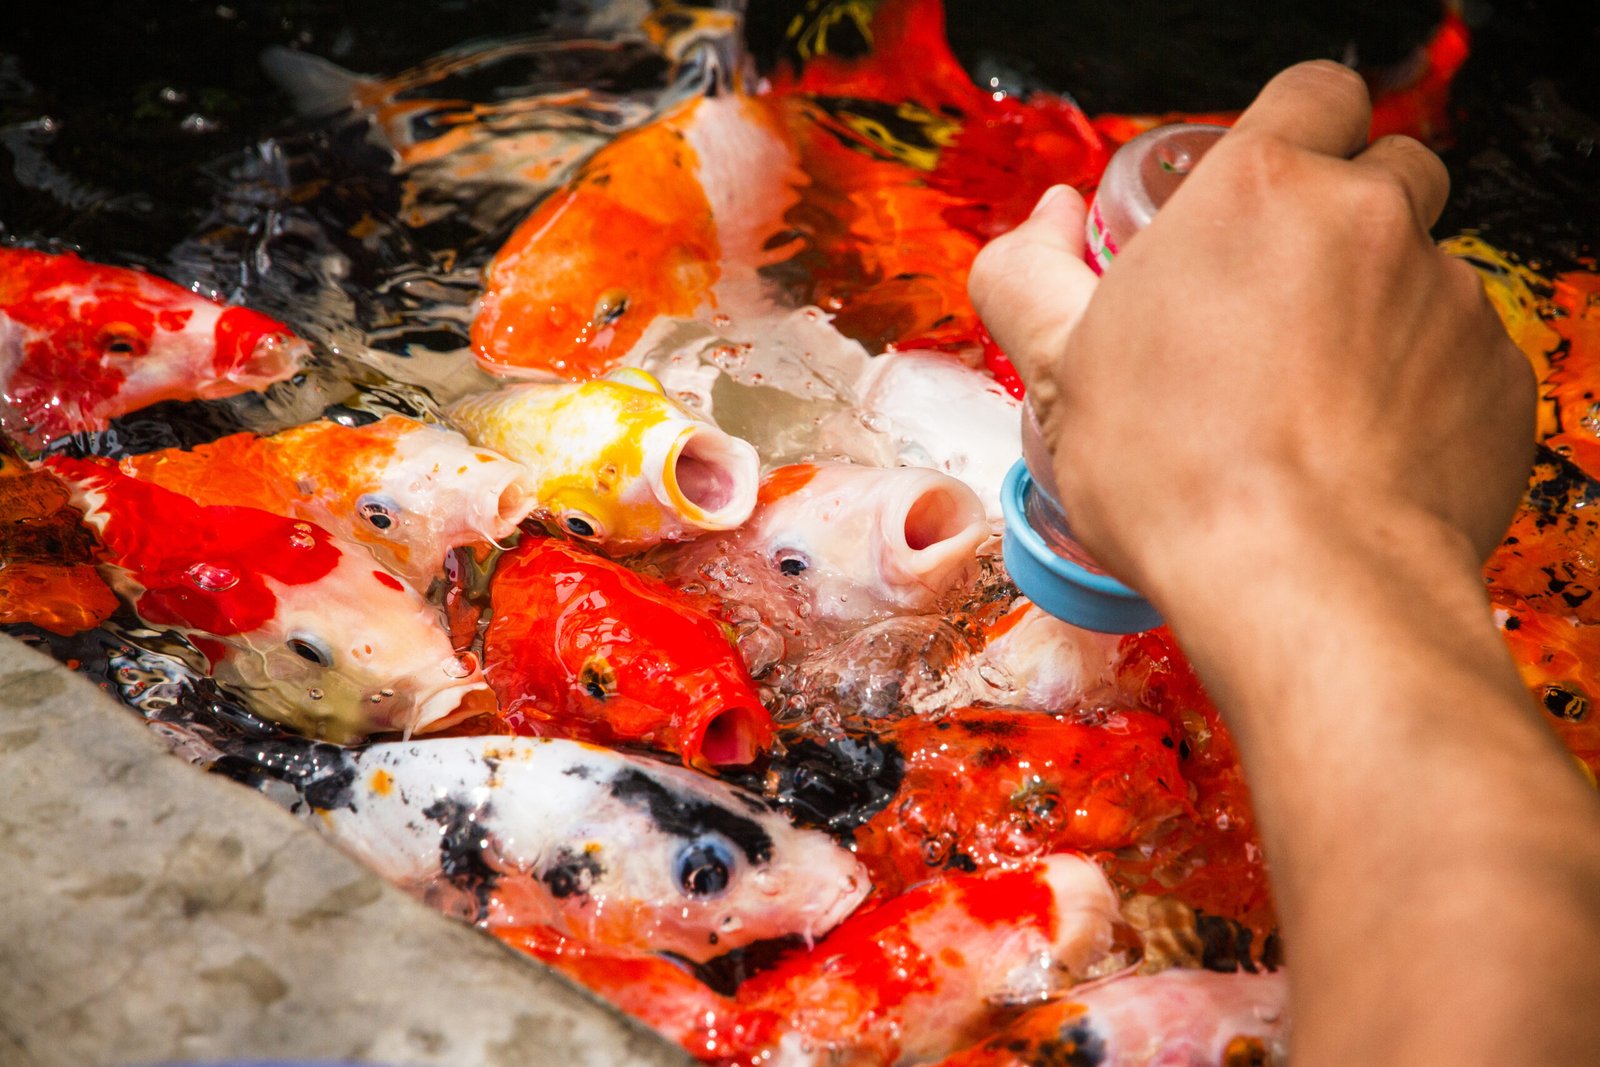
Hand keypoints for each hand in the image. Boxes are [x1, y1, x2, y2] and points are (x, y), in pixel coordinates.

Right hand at [969, 61, 1535, 603]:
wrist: (1303, 583)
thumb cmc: (1179, 478)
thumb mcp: (1055, 367)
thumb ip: (1029, 271)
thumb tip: (1044, 225)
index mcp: (1261, 191)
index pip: (1316, 91)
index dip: (1295, 133)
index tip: (1263, 196)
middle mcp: (1372, 220)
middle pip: (1387, 171)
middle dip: (1343, 220)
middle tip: (1277, 306)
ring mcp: (1449, 296)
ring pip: (1423, 271)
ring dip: (1378, 310)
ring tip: (1310, 399)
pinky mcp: (1498, 376)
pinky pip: (1461, 355)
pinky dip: (1419, 385)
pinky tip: (1358, 446)